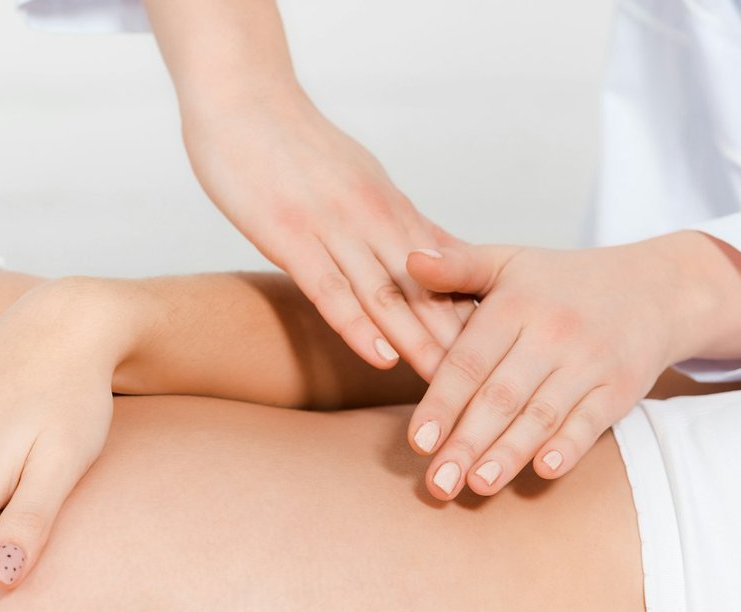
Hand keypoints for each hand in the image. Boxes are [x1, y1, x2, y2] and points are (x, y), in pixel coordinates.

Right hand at [181, 91, 465, 379]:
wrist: (240, 95)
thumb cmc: (291, 140)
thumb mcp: (358, 176)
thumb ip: (394, 219)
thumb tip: (434, 253)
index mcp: (389, 207)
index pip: (445, 270)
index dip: (472, 315)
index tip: (500, 356)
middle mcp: (372, 218)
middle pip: (426, 290)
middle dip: (458, 341)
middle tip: (487, 388)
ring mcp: (332, 227)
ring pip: (387, 295)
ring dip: (420, 343)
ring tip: (446, 385)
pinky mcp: (289, 236)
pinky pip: (329, 289)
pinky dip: (358, 325)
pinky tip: (382, 356)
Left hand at [401, 234, 723, 498]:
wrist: (654, 288)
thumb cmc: (561, 283)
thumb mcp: (508, 262)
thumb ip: (457, 267)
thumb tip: (409, 261)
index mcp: (515, 306)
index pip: (469, 361)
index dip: (442, 404)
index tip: (418, 442)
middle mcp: (551, 333)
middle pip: (501, 396)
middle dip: (466, 442)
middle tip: (438, 484)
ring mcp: (589, 361)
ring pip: (542, 414)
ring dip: (509, 453)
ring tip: (478, 486)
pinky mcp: (621, 387)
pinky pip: (591, 420)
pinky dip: (570, 446)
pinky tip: (546, 470)